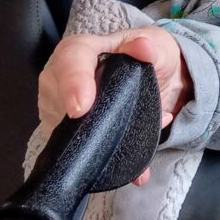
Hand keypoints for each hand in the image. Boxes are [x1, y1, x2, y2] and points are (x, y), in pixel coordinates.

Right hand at [38, 26, 191, 185]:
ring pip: (66, 132)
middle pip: (60, 101)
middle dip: (88, 124)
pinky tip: (136, 172)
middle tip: (118, 135)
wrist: (158, 79)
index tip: (82, 107)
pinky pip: (78, 152)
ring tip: (139, 149)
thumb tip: (143, 48)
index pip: (70, 60)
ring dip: (102, 147)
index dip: (73, 82)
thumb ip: (152, 48)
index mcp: (84, 51)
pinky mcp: (68, 133)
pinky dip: (106, 165)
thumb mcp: (158, 47)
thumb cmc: (149, 57)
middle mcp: (63, 79)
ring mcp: (61, 108)